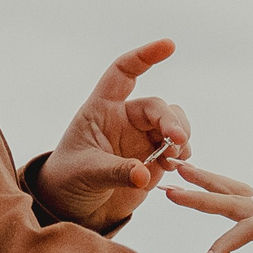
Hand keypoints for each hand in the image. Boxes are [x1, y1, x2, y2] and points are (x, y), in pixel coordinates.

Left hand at [33, 38, 191, 228]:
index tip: (169, 46)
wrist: (73, 206)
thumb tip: (143, 174)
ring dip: (181, 137)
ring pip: (174, 124)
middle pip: (157, 107)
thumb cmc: (68, 179)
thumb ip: (115, 171)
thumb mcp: (86, 173)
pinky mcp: (154, 158)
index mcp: (102, 108)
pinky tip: (177, 166)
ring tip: (176, 157)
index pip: (123, 72)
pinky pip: (178, 148)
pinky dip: (183, 154)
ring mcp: (142, 138)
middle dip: (171, 121)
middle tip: (177, 141)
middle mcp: (125, 118)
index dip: (145, 56)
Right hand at [164, 163, 252, 252]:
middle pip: (236, 198)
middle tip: (171, 179)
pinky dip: (218, 229)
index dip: (225, 242)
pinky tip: (204, 220)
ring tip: (177, 187)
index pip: (248, 222)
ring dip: (207, 198)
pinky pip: (239, 233)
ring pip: (236, 209)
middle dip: (203, 190)